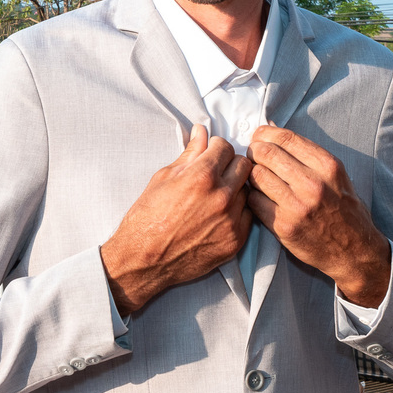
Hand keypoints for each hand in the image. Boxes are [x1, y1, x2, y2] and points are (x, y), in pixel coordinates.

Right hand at [100, 125, 253, 314]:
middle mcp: (221, 197)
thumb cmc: (147, 217)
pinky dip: (237, 212)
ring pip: (247, 190)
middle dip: (230, 164)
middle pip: (244, 166)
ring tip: (214, 196)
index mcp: (202, 177)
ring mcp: (231, 221)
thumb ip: (189, 154)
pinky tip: (218, 215)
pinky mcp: (235, 241)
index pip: (226, 147)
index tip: (210, 154)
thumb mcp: (163, 178)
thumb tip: (201, 132)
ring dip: (235, 189)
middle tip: (216, 172)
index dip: (216, 148)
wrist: (144, 260)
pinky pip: (247, 216)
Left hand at [246, 125, 390, 306]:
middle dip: (255, 151)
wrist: (354, 251)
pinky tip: (260, 197)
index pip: (285, 138)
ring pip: (256, 175)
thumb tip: (272, 131)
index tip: (259, 136)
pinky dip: (253, 196)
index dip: (265, 133)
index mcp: (327, 166)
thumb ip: (307, 154)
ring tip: (258, 178)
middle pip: (265, 153)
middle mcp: (313, 184)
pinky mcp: (283, 226)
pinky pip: (253, 200)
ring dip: (252, 174)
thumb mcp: (335, 175)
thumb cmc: (343, 209)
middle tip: (254, 157)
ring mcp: (297, 206)